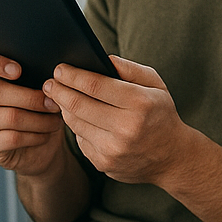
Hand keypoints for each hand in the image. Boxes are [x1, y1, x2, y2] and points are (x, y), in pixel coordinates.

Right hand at [0, 49, 67, 175]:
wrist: (41, 146)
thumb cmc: (42, 110)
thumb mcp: (43, 90)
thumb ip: (41, 76)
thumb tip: (57, 74)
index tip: (18, 70)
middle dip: (31, 98)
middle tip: (54, 104)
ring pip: (8, 117)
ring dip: (39, 120)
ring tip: (56, 121)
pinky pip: (12, 138)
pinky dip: (35, 136)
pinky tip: (45, 135)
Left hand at [43, 57, 191, 185]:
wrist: (172, 157)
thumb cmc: (160, 114)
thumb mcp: (156, 86)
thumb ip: (130, 69)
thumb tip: (101, 59)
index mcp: (141, 103)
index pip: (95, 85)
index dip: (72, 75)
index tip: (60, 69)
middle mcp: (126, 128)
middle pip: (78, 104)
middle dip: (59, 90)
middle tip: (50, 82)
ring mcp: (113, 148)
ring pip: (74, 122)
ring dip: (64, 108)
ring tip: (61, 97)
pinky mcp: (103, 162)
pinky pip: (79, 139)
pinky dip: (77, 127)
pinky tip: (80, 119)